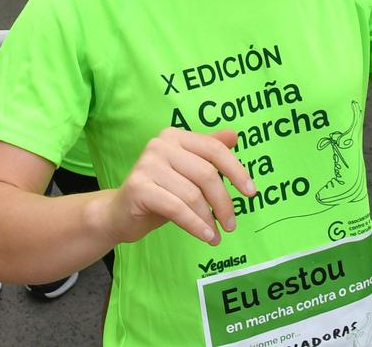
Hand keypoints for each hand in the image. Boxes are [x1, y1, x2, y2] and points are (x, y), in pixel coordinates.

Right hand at [102, 127, 254, 246]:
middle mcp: (160, 144)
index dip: (236, 170)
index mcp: (175, 136)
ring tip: (216, 235)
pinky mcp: (138, 187)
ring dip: (209, 219)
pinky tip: (206, 236)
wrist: (119, 213)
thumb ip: (208, 153)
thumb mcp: (187, 172)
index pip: (214, 149)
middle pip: (206, 174)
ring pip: (192, 194)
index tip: (251, 193)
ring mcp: (147, 165)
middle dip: (224, 202)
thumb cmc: (159, 192)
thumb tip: (235, 135)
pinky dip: (196, 225)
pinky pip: (177, 209)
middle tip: (231, 224)